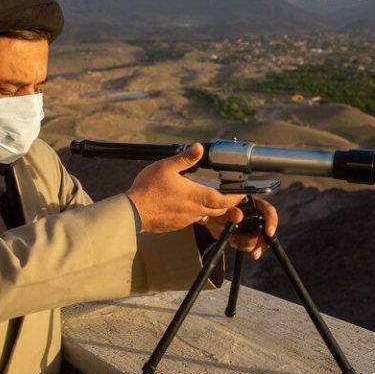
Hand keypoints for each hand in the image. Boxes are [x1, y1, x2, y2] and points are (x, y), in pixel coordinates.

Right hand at [127, 143, 245, 233]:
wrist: (133, 212)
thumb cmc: (148, 190)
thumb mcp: (166, 167)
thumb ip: (184, 158)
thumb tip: (198, 147)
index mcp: (196, 196)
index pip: (224, 200)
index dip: (235, 197)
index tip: (241, 194)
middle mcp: (194, 211)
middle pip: (218, 211)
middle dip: (226, 204)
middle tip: (229, 196)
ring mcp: (185, 220)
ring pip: (205, 216)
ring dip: (210, 209)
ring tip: (208, 199)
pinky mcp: (176, 225)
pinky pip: (191, 220)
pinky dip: (195, 213)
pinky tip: (186, 205)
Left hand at [200, 198, 277, 259]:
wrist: (206, 214)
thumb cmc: (216, 205)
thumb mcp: (222, 207)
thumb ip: (230, 210)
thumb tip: (239, 216)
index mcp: (252, 204)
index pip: (268, 211)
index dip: (271, 221)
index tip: (269, 233)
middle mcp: (254, 216)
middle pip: (265, 231)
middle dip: (258, 242)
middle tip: (254, 252)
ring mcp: (250, 227)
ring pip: (255, 241)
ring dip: (244, 244)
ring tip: (233, 239)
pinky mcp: (244, 236)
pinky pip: (248, 246)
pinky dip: (240, 246)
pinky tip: (232, 242)